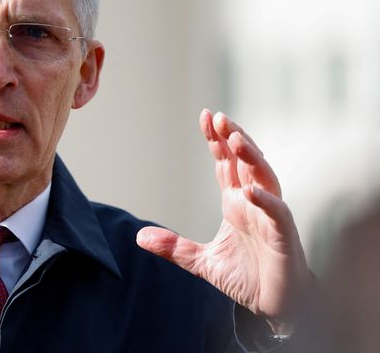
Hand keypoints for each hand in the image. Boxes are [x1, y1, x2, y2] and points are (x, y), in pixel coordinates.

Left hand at [136, 109, 309, 333]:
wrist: (277, 307)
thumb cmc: (248, 278)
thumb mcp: (202, 262)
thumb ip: (174, 247)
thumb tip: (140, 237)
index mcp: (236, 203)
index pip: (226, 164)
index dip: (217, 140)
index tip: (206, 116)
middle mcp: (254, 203)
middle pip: (245, 162)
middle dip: (233, 137)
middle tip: (218, 116)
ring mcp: (270, 217)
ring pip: (264, 178)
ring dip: (251, 158)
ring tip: (234, 138)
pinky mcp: (284, 237)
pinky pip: (276, 213)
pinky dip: (265, 201)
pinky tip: (249, 191)